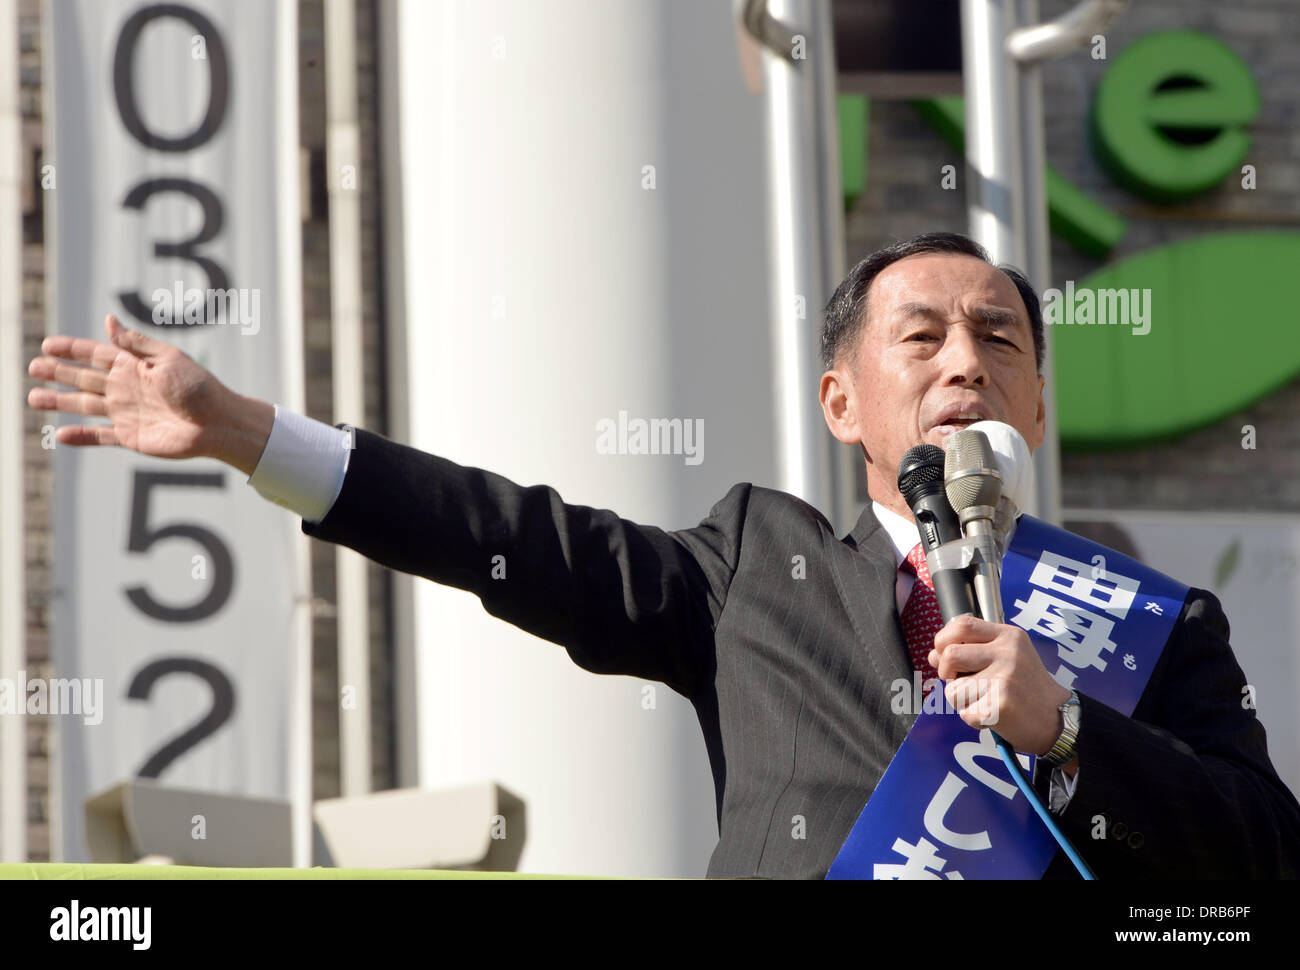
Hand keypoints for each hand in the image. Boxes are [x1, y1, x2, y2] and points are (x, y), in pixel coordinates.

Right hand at [26, 314, 272, 474]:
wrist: (218, 423)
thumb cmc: (199, 387)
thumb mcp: (168, 359)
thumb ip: (135, 344)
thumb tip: (107, 320)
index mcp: (134, 366)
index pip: (95, 354)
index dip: (71, 349)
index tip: (47, 344)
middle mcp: (126, 388)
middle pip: (83, 378)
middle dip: (58, 373)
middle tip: (32, 367)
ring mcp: (126, 413)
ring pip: (84, 406)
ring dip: (60, 402)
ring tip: (34, 398)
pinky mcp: (131, 437)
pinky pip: (100, 437)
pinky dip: (81, 437)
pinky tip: (60, 435)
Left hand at [928, 614, 1072, 761]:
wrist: (1057, 720)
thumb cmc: (1025, 688)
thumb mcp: (1005, 658)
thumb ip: (971, 650)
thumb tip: (933, 655)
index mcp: (1008, 636)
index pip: (961, 624)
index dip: (943, 640)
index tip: (946, 655)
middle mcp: (1008, 653)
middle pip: (949, 654)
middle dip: (946, 673)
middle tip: (961, 683)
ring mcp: (1005, 678)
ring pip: (953, 689)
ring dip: (961, 701)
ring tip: (985, 701)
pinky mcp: (1000, 705)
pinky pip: (964, 712)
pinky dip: (972, 718)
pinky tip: (993, 715)